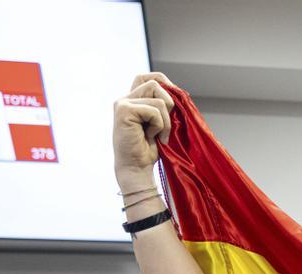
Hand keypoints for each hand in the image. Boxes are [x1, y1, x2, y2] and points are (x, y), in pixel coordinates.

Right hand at [112, 72, 174, 188]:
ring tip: (158, 135)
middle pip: (155, 83)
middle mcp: (125, 98)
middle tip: (165, 126)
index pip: (148, 77)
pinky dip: (159, 125)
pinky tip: (151, 137)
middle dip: (169, 105)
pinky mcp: (124, 110)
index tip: (172, 103)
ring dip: (165, 120)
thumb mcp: (161, 123)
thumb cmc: (149, 149)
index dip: (164, 82)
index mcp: (133, 100)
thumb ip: (164, 106)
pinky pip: (155, 110)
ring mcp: (123, 103)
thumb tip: (178, 92)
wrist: (136, 168)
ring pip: (158, 99)